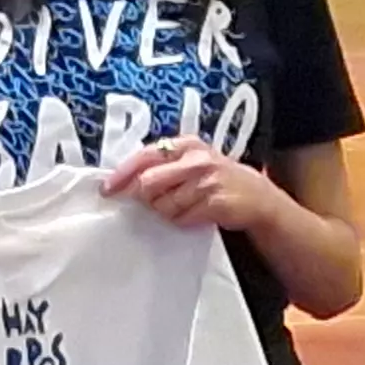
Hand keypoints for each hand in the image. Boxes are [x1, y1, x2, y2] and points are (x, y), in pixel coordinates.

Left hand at [103, 136, 286, 232]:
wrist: (256, 197)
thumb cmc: (216, 180)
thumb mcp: (191, 162)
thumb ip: (162, 166)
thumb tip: (124, 181)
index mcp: (186, 144)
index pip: (144, 156)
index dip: (122, 174)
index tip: (107, 189)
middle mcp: (196, 158)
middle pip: (148, 183)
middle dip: (143, 198)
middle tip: (149, 204)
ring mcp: (207, 180)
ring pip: (164, 205)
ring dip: (166, 212)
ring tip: (183, 207)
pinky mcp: (214, 202)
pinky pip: (182, 218)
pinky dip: (182, 221)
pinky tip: (194, 215)